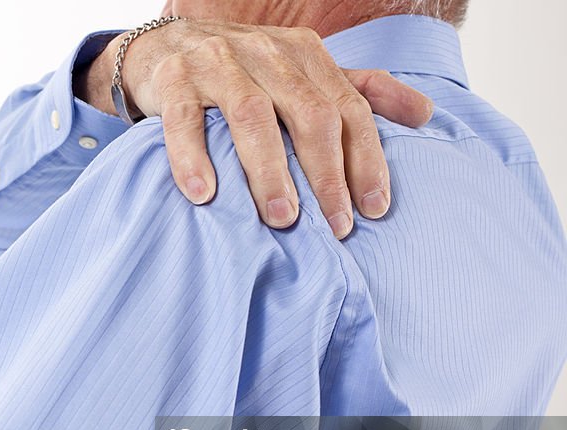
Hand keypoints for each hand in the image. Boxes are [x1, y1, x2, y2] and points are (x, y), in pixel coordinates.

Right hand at [76, 20, 433, 237]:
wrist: (164, 45)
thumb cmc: (242, 71)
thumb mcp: (303, 73)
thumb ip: (359, 91)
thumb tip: (425, 114)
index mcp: (305, 54)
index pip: (348, 107)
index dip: (366, 158)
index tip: (374, 209)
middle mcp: (266, 52)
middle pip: (308, 112)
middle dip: (326, 173)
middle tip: (335, 226)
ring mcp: (217, 63)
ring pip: (251, 116)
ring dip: (269, 171)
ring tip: (282, 219)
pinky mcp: (173, 79)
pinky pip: (185, 120)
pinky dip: (193, 156)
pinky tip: (204, 194)